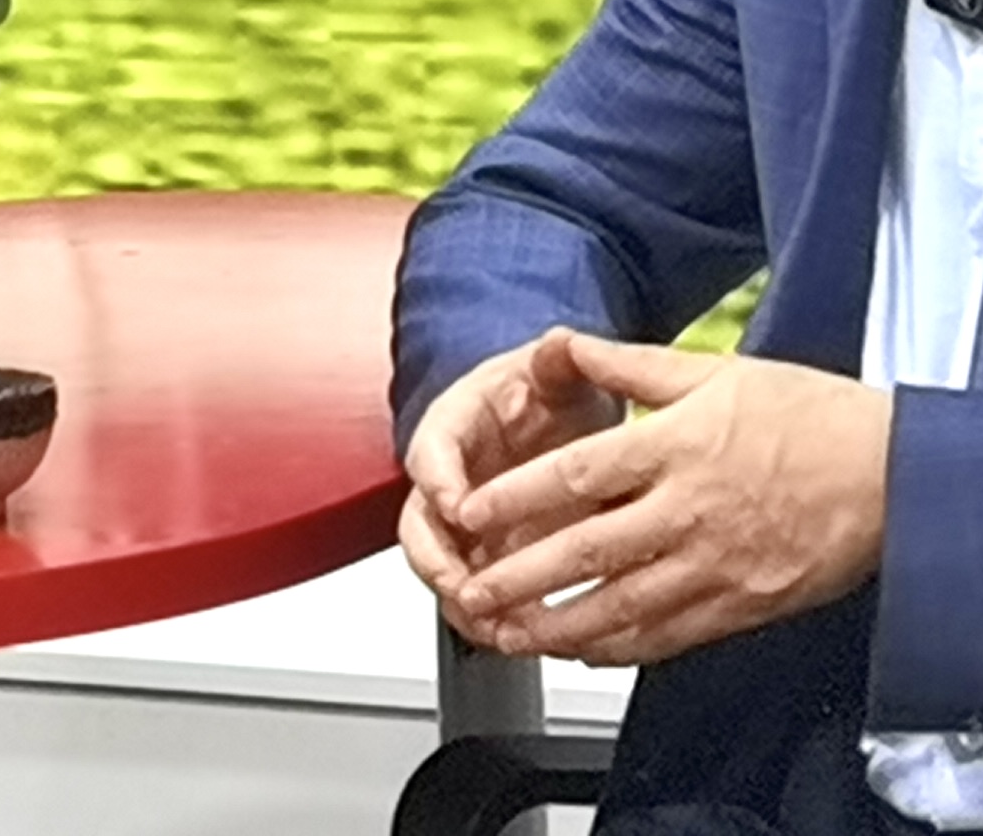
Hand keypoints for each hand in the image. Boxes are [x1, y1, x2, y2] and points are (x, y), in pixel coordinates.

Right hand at [396, 325, 626, 615]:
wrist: (550, 418)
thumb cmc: (539, 394)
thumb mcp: (551, 369)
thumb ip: (557, 360)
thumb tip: (563, 345)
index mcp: (452, 428)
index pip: (430, 452)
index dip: (440, 481)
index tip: (458, 506)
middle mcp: (447, 483)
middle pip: (419, 526)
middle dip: (437, 562)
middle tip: (465, 586)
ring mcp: (464, 528)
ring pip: (442, 571)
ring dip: (463, 602)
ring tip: (497, 626)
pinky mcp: (489, 558)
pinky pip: (477, 595)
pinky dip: (493, 621)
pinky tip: (522, 638)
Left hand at [433, 329, 890, 667]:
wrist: (901, 475)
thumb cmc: (815, 415)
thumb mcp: (718, 370)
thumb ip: (632, 363)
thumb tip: (567, 343)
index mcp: (680, 444)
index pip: (579, 476)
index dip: (518, 498)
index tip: (471, 512)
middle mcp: (691, 510)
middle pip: (588, 551)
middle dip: (520, 576)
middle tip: (469, 591)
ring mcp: (718, 565)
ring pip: (623, 607)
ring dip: (559, 625)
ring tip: (511, 634)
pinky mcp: (745, 604)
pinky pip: (672, 636)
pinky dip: (622, 649)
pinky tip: (586, 653)